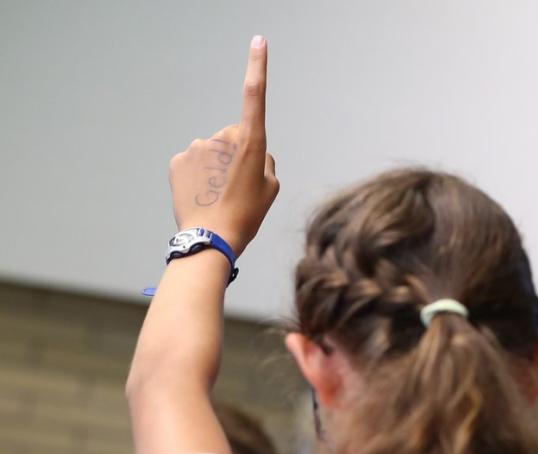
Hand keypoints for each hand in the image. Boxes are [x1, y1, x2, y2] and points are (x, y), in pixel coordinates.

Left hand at [169, 36, 278, 255]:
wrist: (210, 239)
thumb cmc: (246, 215)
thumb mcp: (271, 189)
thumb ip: (266, 162)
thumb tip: (253, 153)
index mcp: (250, 143)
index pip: (255, 97)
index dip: (257, 67)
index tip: (258, 42)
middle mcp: (222, 137)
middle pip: (235, 136)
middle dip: (238, 154)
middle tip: (239, 186)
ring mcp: (197, 147)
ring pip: (213, 151)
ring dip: (217, 167)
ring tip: (220, 195)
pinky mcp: (178, 160)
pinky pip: (194, 162)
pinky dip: (199, 176)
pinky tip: (202, 195)